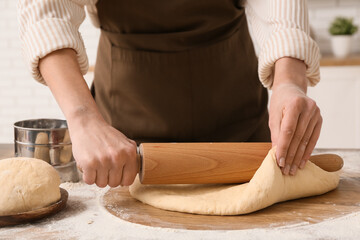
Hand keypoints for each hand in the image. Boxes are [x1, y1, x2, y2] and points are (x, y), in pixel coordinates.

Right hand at [69, 115, 137, 187]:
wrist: (87, 124)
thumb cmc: (106, 135)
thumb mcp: (125, 143)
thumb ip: (131, 157)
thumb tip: (135, 173)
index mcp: (129, 153)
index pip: (128, 180)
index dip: (121, 180)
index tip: (116, 174)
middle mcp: (118, 157)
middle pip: (114, 184)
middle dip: (108, 178)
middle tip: (104, 166)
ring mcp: (103, 161)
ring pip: (101, 184)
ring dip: (97, 177)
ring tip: (96, 164)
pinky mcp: (89, 163)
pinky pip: (89, 181)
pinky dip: (87, 175)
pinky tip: (89, 164)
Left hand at [269, 58, 321, 175]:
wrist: (291, 89)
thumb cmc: (280, 103)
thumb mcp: (274, 115)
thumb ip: (276, 133)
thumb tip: (278, 153)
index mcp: (295, 104)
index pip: (289, 130)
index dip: (284, 147)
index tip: (279, 161)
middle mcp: (309, 108)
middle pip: (298, 137)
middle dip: (291, 155)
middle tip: (286, 170)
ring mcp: (316, 113)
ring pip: (306, 140)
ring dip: (299, 157)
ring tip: (292, 169)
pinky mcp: (320, 119)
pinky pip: (313, 138)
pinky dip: (307, 151)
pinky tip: (302, 162)